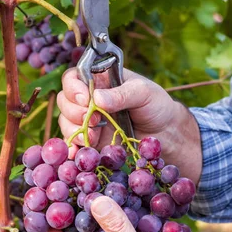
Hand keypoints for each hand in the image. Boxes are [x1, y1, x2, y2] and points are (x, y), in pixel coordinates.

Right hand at [57, 68, 202, 182]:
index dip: (74, 88)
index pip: (73, 78)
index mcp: (99, 81)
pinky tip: (77, 153)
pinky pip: (74, 144)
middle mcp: (89, 100)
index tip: (86, 98)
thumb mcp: (143, 93)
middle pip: (65, 101)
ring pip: (66, 122)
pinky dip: (72, 149)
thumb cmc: (156, 106)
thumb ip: (121, 94)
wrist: (166, 134)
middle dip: (74, 111)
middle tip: (94, 120)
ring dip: (74, 130)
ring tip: (94, 136)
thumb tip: (97, 98)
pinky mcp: (91, 141)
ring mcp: (88, 122)